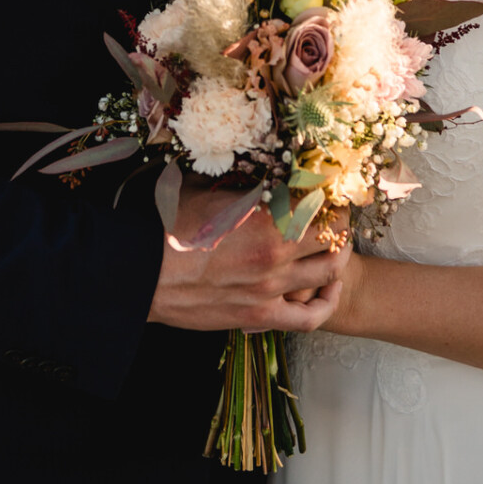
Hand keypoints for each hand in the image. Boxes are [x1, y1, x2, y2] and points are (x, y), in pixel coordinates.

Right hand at [148, 185, 350, 333]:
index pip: (319, 198)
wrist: (142, 273)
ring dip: (339, 256)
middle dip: (341, 220)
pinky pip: (311, 316)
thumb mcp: (206, 191)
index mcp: (263, 214)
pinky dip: (328, 302)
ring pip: (331, 270)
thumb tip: (252, 167)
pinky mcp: (260, 315)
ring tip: (337, 246)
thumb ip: (239, 184)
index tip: (331, 185)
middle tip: (338, 214)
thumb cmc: (168, 228)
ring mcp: (270, 286)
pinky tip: (330, 287)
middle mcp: (275, 250)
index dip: (331, 190)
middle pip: (334, 232)